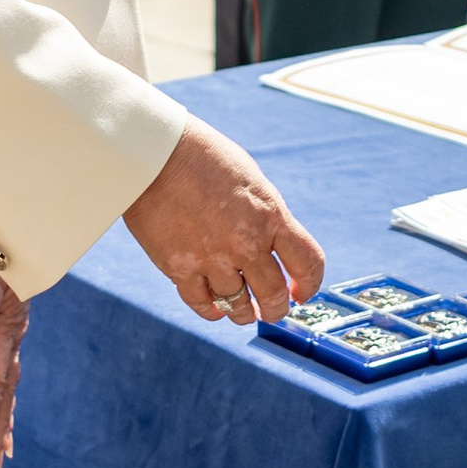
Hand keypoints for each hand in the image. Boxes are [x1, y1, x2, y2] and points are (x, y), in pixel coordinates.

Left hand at [0, 270, 27, 467]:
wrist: (16, 239)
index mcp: (6, 330)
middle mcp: (14, 339)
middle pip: (5, 393)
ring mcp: (14, 340)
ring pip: (9, 390)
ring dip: (2, 424)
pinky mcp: (10, 337)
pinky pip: (9, 377)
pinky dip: (5, 404)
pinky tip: (5, 427)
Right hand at [124, 113, 324, 324]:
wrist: (156, 154)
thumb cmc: (205, 159)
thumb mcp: (252, 182)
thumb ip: (266, 218)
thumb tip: (274, 248)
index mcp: (270, 216)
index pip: (308, 263)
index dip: (310, 285)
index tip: (302, 292)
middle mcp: (246, 242)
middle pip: (273, 295)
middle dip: (276, 308)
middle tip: (272, 309)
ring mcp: (212, 258)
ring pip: (238, 306)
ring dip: (243, 313)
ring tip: (243, 311)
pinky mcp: (180, 268)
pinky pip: (203, 305)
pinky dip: (212, 311)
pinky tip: (216, 306)